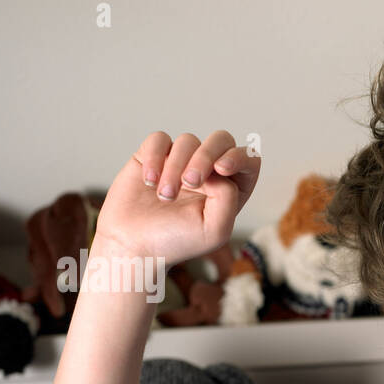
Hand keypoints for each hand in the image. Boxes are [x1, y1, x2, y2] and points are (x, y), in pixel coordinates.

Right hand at [93, 131, 261, 264]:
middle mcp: (208, 171)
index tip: (221, 169)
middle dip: (206, 156)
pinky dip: (154, 158)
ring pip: (188, 141)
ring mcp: (181, 160)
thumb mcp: (215, 229)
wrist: (134, 244)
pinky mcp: (154, 155)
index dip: (239, 157)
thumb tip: (217, 169)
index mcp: (230, 189)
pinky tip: (149, 182)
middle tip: (190, 182)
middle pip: (221, 139)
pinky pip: (159, 139)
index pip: (249, 159)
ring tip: (164, 196)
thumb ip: (228, 197)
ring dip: (175, 168)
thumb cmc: (176, 241)